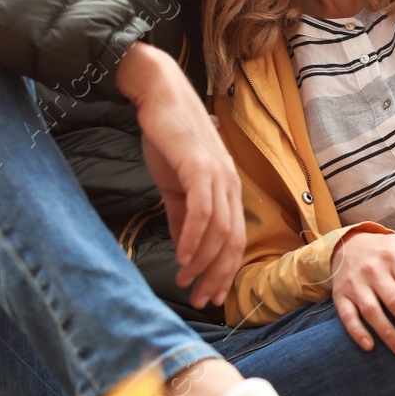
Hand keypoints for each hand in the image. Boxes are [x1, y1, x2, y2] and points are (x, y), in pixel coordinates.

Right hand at [117, 42, 244, 309]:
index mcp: (228, 190)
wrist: (160, 96)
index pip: (235, 241)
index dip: (224, 272)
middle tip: (200, 299)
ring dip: (203, 262)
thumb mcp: (176, 184)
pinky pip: (203, 210)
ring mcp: (219, 175)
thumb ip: (181, 216)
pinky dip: (194, 237)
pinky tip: (182, 256)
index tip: (210, 297)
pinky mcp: (200, 167)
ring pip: (220, 231)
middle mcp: (231, 185)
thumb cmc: (169, 138)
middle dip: (218, 275)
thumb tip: (183, 249)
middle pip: (233, 242)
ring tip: (186, 280)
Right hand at [330, 232, 394, 355]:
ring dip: (389, 334)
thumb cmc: (386, 249)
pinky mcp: (340, 295)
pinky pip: (347, 316)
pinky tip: (370, 346)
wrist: (347, 244)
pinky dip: (357, 332)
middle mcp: (374, 270)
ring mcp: (355, 284)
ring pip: (373, 312)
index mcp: (394, 255)